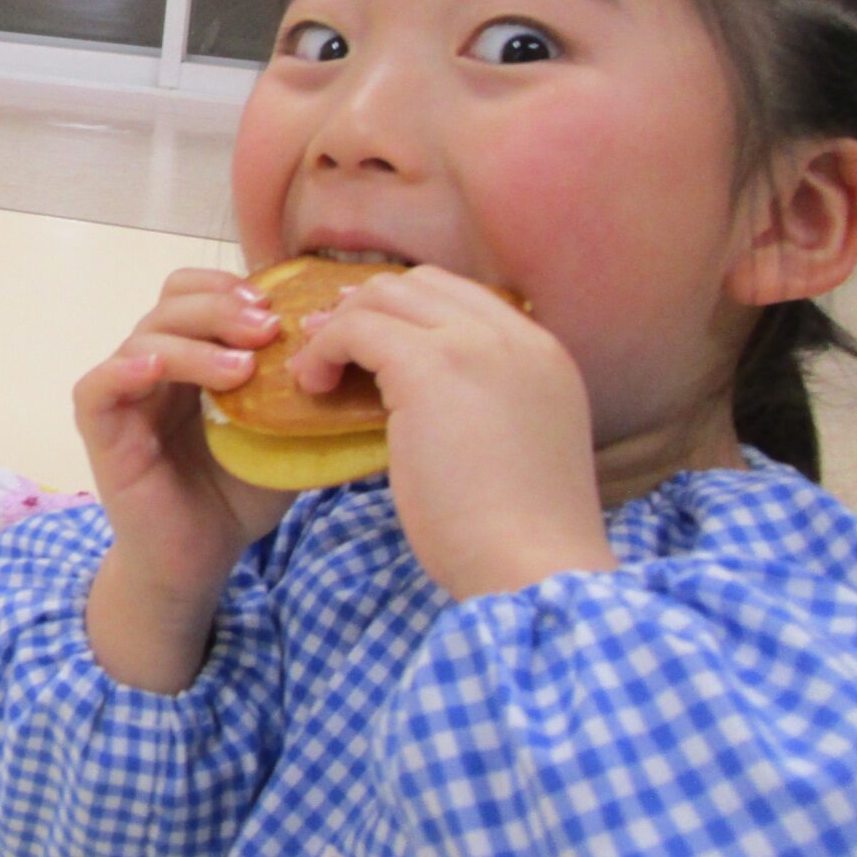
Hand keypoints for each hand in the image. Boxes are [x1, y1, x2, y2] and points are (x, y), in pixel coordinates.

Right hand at [77, 269, 300, 599]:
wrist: (197, 561)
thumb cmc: (236, 497)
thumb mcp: (284, 438)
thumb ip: (302, 397)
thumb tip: (360, 359)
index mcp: (193, 358)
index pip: (196, 292)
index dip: (230, 287)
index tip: (278, 306)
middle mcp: (155, 366)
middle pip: (171, 303)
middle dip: (221, 307)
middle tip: (268, 328)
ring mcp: (125, 396)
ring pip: (142, 338)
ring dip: (193, 344)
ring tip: (241, 368)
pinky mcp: (102, 431)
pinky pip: (96, 387)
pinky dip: (123, 370)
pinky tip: (156, 371)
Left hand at [289, 265, 613, 600]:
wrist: (536, 572)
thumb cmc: (518, 537)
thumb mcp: (512, 447)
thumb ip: (482, 405)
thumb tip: (415, 396)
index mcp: (545, 355)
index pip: (463, 299)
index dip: (407, 314)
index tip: (368, 343)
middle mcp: (517, 337)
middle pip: (422, 284)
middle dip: (370, 308)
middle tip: (332, 347)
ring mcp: (477, 346)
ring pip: (385, 295)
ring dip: (341, 326)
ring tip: (315, 372)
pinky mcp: (430, 368)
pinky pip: (355, 328)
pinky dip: (324, 349)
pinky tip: (311, 387)